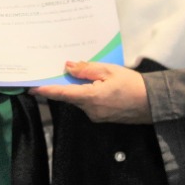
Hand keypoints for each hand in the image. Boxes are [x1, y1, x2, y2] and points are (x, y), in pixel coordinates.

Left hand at [30, 61, 152, 123]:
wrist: (154, 103)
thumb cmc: (133, 84)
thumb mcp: (110, 70)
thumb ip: (87, 69)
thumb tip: (68, 67)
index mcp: (91, 97)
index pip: (62, 94)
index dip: (45, 90)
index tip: (31, 88)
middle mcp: (91, 110)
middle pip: (70, 97)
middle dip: (64, 85)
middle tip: (57, 71)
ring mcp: (96, 116)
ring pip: (80, 100)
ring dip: (78, 89)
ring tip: (83, 75)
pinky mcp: (102, 118)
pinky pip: (89, 105)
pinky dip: (87, 95)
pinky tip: (95, 85)